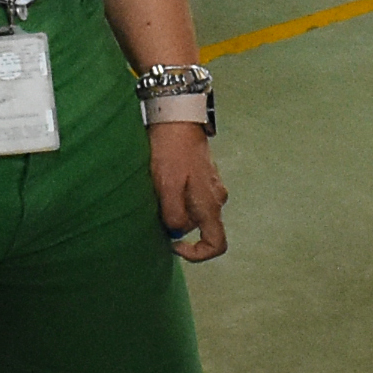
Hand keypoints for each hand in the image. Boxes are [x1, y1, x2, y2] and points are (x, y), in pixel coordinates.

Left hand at [148, 121, 229, 263]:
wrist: (178, 118)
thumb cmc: (171, 150)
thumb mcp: (166, 185)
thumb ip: (173, 213)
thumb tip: (176, 231)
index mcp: (210, 204)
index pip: (216, 244)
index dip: (197, 255)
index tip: (174, 245)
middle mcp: (216, 198)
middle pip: (199, 227)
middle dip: (177, 223)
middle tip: (156, 205)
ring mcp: (212, 187)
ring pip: (194, 211)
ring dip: (175, 207)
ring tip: (158, 187)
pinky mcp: (205, 177)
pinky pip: (192, 197)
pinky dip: (177, 195)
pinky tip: (164, 178)